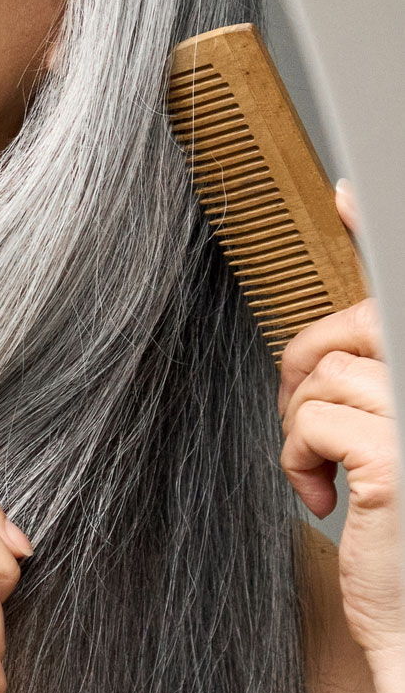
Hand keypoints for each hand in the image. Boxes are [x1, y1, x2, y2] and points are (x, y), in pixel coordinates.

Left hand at [278, 181, 400, 664]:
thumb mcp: (390, 445)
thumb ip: (369, 383)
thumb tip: (331, 331)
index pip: (398, 291)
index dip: (380, 227)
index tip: (348, 191)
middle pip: (354, 325)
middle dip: (307, 366)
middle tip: (306, 427)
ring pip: (323, 372)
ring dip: (301, 425)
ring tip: (325, 477)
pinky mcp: (402, 454)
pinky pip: (312, 415)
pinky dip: (298, 456)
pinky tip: (322, 501)